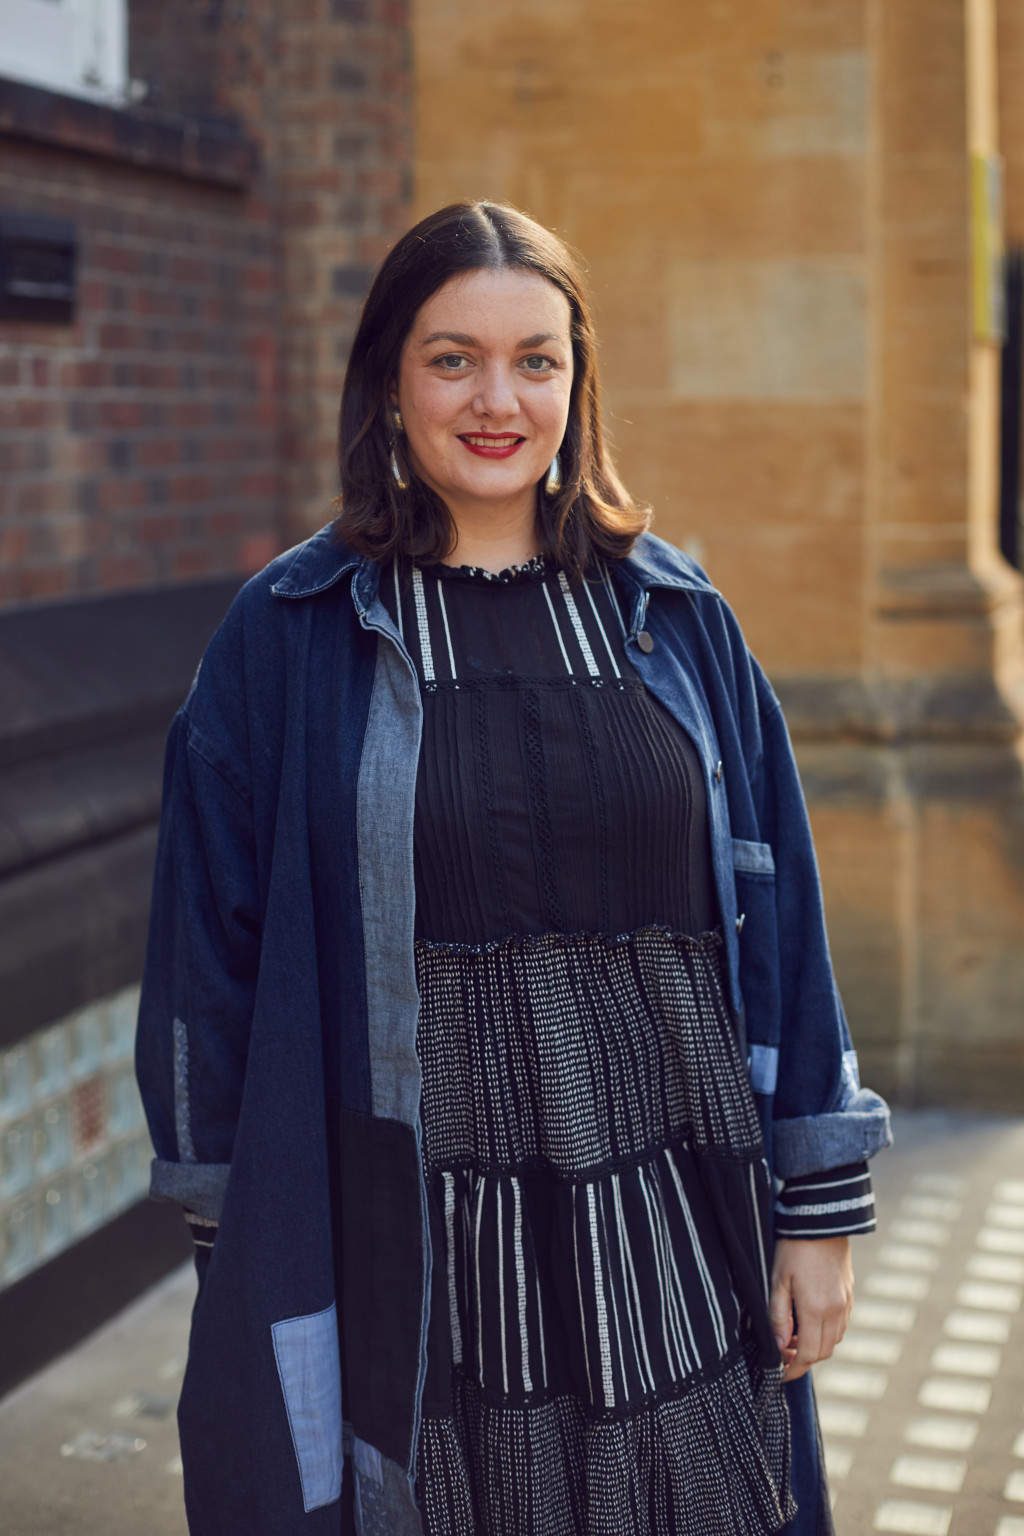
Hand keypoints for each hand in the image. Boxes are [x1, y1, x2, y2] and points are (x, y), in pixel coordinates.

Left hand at [769, 1236, 853, 1381]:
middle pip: (823, 1351)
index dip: (794, 1370)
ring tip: (792, 1337)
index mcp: (816, 1309)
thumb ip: (777, 1316)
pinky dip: (826, 1332)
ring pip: (834, 1340)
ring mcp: (846, 1302)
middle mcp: (836, 1310)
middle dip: (803, 1360)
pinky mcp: (849, 1294)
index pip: (808, 1354)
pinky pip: (841, 1324)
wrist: (821, 1220)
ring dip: (815, 1346)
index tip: (781, 1375)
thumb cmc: (794, 1248)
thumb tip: (777, 1347)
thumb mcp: (778, 1280)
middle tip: (782, 1355)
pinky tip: (809, 1321)